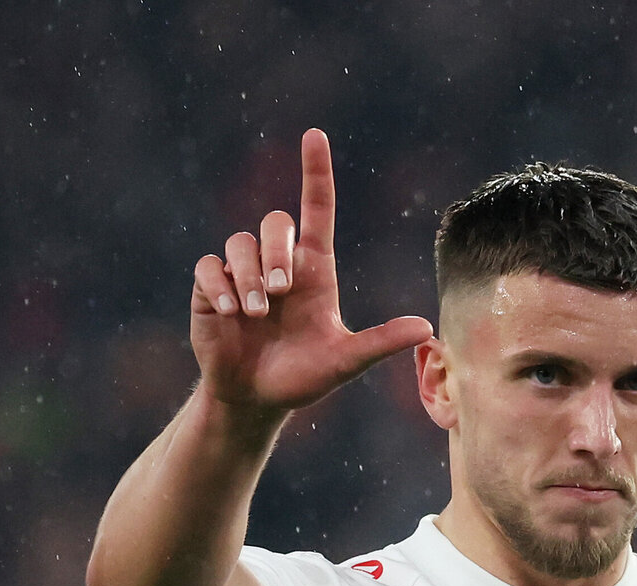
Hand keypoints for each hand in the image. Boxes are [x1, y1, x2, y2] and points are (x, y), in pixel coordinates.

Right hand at [192, 129, 431, 419]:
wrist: (257, 398)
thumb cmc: (303, 377)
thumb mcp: (344, 361)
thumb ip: (380, 342)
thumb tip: (426, 328)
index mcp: (314, 269)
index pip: (316, 208)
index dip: (315, 171)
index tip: (314, 135)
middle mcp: (279, 264)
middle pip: (275, 222)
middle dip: (277, 252)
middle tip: (281, 293)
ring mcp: (243, 275)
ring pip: (240, 243)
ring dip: (250, 277)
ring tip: (257, 314)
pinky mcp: (211, 289)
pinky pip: (210, 267)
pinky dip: (221, 286)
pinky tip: (230, 312)